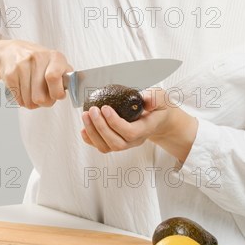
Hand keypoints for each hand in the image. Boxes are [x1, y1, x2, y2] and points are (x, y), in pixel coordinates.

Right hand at [0, 39, 73, 108]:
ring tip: (33, 92)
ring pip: (29, 101)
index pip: (53, 78)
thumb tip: (74, 92)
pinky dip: (22, 100)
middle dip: (44, 102)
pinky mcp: (10, 74)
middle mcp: (37, 58)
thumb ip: (66, 77)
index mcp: (54, 57)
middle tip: (44, 96)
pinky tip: (24, 90)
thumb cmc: (39, 61)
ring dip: (32, 102)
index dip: (56, 93)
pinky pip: (19, 99)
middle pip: (40, 97)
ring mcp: (21, 66)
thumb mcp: (56, 63)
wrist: (11, 52)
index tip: (57, 95)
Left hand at [81, 88, 197, 162]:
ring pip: (106, 146)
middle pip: (116, 143)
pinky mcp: (115, 142)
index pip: (130, 132)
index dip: (115, 122)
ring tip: (85, 115)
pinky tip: (83, 128)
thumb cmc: (158, 107)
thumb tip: (146, 100)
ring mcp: (124, 143)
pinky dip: (90, 139)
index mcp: (146, 129)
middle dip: (101, 127)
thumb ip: (155, 98)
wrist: (158, 118)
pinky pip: (101, 146)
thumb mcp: (161, 98)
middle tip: (92, 110)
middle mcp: (134, 140)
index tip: (105, 107)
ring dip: (93, 132)